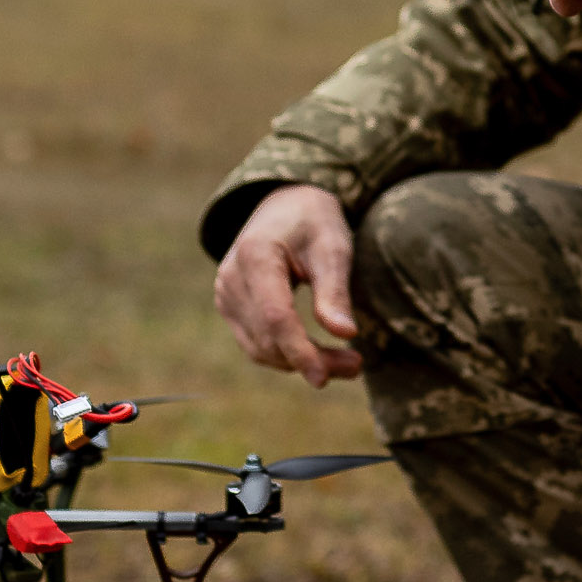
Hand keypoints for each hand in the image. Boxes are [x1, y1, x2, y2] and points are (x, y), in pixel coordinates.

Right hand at [213, 184, 363, 387]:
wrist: (284, 204)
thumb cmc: (313, 221)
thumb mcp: (333, 247)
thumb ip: (335, 290)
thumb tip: (345, 334)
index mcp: (255, 255)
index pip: (275, 317)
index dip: (300, 351)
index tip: (325, 377)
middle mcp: (231, 277)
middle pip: (268, 337)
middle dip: (310, 360)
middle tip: (356, 366)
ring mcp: (226, 294)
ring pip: (260, 348)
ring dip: (299, 363)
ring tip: (346, 364)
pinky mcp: (230, 306)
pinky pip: (256, 343)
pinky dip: (285, 354)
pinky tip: (317, 354)